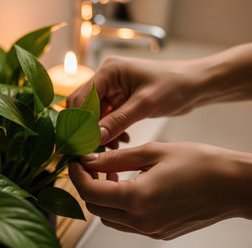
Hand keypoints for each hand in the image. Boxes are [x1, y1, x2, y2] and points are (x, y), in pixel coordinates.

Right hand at [67, 56, 207, 144]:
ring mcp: (112, 88)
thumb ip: (118, 121)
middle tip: (92, 147)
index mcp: (109, 71)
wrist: (196, 85)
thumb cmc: (175, 86)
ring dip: (99, 130)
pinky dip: (109, 129)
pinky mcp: (120, 98)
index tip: (83, 142)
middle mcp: (106, 77)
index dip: (80, 121)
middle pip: (83, 105)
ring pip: (93, 113)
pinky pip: (106, 116)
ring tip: (111, 146)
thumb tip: (95, 137)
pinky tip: (121, 140)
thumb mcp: (145, 105)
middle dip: (87, 127)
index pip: (82, 98)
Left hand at [69, 142, 251, 239]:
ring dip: (102, 197)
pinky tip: (128, 185)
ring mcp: (150, 230)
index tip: (75, 160)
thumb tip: (89, 159)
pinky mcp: (158, 232)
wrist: (234, 185)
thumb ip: (116, 158)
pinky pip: (126, 223)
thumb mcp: (153, 152)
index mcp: (138, 199)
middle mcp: (142, 221)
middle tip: (92, 164)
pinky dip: (119, 205)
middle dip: (87, 185)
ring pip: (108, 218)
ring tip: (111, 174)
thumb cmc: (200, 163)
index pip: (89, 193)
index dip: (76, 175)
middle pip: (95, 208)